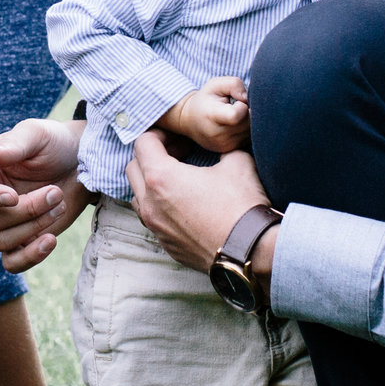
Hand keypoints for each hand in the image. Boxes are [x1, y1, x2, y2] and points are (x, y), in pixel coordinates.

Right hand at [0, 117, 89, 272]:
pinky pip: (12, 262)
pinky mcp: (20, 241)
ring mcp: (0, 223)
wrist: (81, 164)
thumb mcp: (37, 135)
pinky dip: (30, 256)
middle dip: (26, 210)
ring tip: (59, 204)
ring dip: (34, 227)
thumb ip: (14, 144)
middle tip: (55, 192)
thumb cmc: (54, 144)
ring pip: (0, 241)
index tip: (13, 196)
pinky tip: (51, 240)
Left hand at [125, 130, 272, 274]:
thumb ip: (221, 148)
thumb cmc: (241, 205)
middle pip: (133, 169)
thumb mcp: (237, 162)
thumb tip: (222, 146)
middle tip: (178, 155)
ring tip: (178, 181)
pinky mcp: (166, 245)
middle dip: (152, 157)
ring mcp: (155, 227)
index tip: (179, 139)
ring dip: (151, 184)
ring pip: (138, 197)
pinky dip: (161, 208)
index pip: (142, 144)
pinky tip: (185, 207)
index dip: (161, 135)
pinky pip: (153, 220)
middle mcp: (150, 203)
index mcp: (161, 178)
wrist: (250, 250)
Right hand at [160, 77, 250, 151]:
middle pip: (248, 123)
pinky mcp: (229, 151)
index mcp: (212, 115)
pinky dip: (246, 131)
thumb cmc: (206, 99)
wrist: (190, 120)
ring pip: (251, 132)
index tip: (237, 102)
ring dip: (249, 122)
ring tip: (236, 115)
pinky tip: (236, 125)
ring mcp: (224, 145)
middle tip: (237, 107)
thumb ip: (234, 84)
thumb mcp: (216, 84)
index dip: (242, 106)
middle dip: (248, 112)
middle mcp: (218, 134)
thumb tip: (248, 98)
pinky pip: (248, 139)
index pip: (235, 116)